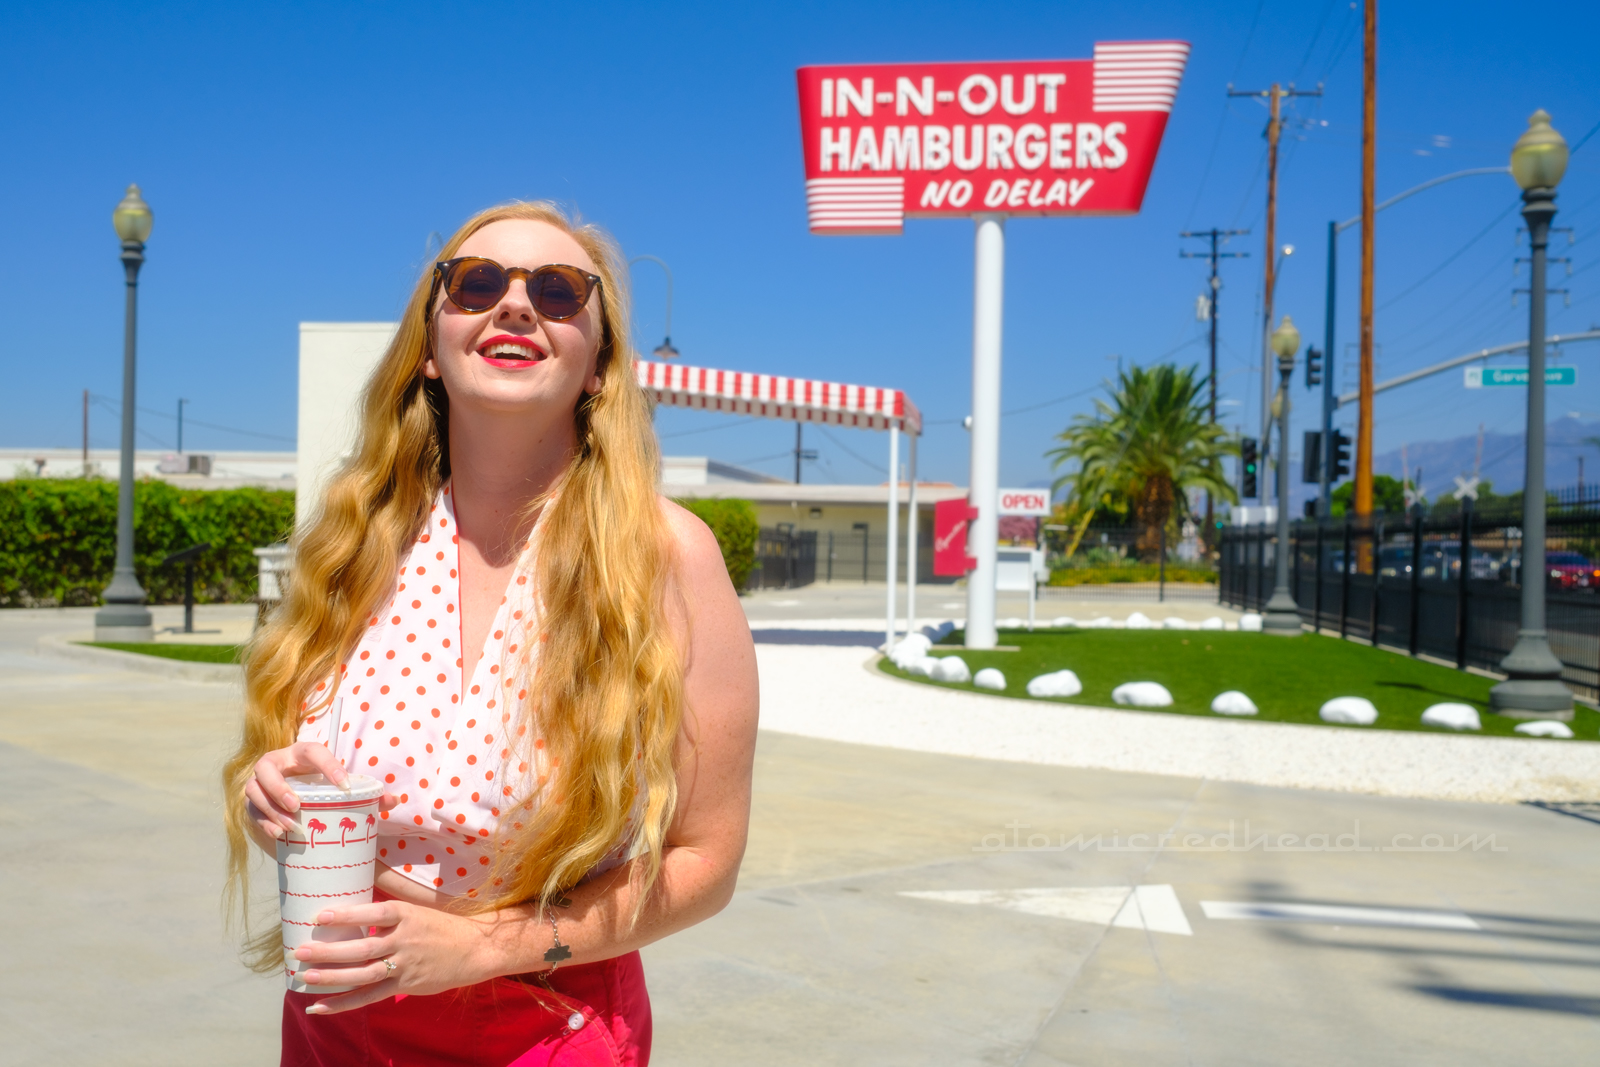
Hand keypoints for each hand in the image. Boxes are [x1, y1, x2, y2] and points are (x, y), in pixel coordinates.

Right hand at [243, 741, 398, 839]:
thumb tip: (394, 800)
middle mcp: (276, 763)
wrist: (295, 790)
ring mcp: (260, 782)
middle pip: (266, 767)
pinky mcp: (253, 801)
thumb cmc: (321, 784)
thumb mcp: (339, 784)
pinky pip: (251, 810)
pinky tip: (279, 834)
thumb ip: (367, 792)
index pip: (312, 751)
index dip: (328, 764)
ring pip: (254, 790)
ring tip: (291, 826)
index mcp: (301, 753)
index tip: (344, 782)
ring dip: (270, 808)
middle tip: (298, 806)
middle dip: (279, 787)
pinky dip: (263, 823)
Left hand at [296, 899, 499, 1013]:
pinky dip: (344, 1003)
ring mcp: (406, 964)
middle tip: (301, 951)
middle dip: (330, 950)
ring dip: (333, 977)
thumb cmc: (442, 927)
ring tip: (305, 977)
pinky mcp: (406, 984)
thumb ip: (389, 912)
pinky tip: (320, 1007)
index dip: (349, 914)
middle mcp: (405, 939)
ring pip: (363, 973)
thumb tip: (352, 907)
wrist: (475, 949)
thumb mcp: (418, 910)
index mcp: (408, 915)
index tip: (322, 915)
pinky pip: (370, 996)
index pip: (375, 913)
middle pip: (363, 947)